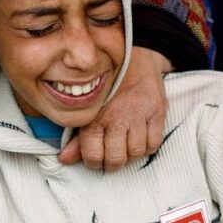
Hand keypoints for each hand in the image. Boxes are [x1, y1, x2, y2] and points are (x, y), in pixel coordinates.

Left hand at [60, 47, 171, 170]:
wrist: (135, 58)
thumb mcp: (89, 109)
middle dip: (112, 164)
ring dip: (130, 154)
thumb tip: (64, 160)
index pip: (93, 154)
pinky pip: (154, 143)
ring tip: (125, 145)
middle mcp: (117, 116)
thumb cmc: (108, 88)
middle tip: (111, 157)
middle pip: (116, 158)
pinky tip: (140, 138)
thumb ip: (78, 138)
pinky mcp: (157, 111)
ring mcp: (139, 114)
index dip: (93, 163)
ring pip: (136, 152)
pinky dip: (147, 146)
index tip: (96, 159)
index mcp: (95, 115)